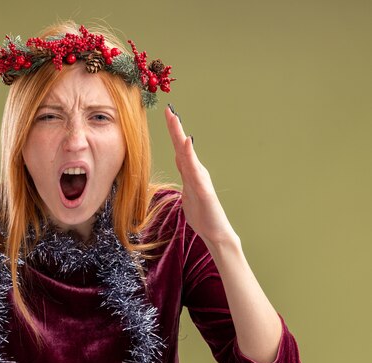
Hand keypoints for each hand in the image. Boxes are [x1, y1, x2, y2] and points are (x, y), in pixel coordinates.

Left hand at [164, 105, 236, 244]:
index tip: (167, 115)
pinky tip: (187, 143)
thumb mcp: (187, 191)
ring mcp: (201, 179)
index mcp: (191, 172)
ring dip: (180, 136)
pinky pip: (195, 170)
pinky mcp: (203, 190)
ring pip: (187, 154)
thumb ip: (185, 175)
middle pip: (183, 146)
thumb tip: (181, 161)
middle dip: (175, 128)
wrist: (216, 232)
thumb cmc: (202, 213)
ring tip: (175, 119)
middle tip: (168, 109)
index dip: (173, 133)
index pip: (179, 149)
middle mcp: (197, 172)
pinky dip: (190, 156)